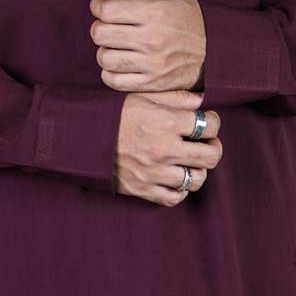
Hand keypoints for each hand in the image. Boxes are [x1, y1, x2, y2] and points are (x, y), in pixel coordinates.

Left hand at [89, 0, 205, 90]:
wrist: (216, 50)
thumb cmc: (188, 17)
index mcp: (156, 13)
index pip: (106, 11)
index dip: (98, 7)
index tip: (103, 8)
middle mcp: (152, 40)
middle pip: (100, 34)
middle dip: (100, 27)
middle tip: (111, 26)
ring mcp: (152, 65)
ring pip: (104, 58)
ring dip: (105, 51)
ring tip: (117, 46)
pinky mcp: (151, 84)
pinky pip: (113, 81)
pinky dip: (110, 72)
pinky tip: (120, 63)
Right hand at [113, 91, 221, 205]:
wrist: (81, 137)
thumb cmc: (113, 115)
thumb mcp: (142, 98)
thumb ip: (174, 98)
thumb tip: (200, 101)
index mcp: (166, 122)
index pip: (209, 125)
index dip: (213, 122)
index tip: (207, 122)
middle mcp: (164, 148)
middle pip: (211, 156)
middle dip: (213, 148)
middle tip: (206, 144)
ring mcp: (155, 172)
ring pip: (196, 179)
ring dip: (197, 170)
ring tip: (190, 163)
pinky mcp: (143, 189)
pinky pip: (174, 197)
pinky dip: (179, 190)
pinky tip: (175, 179)